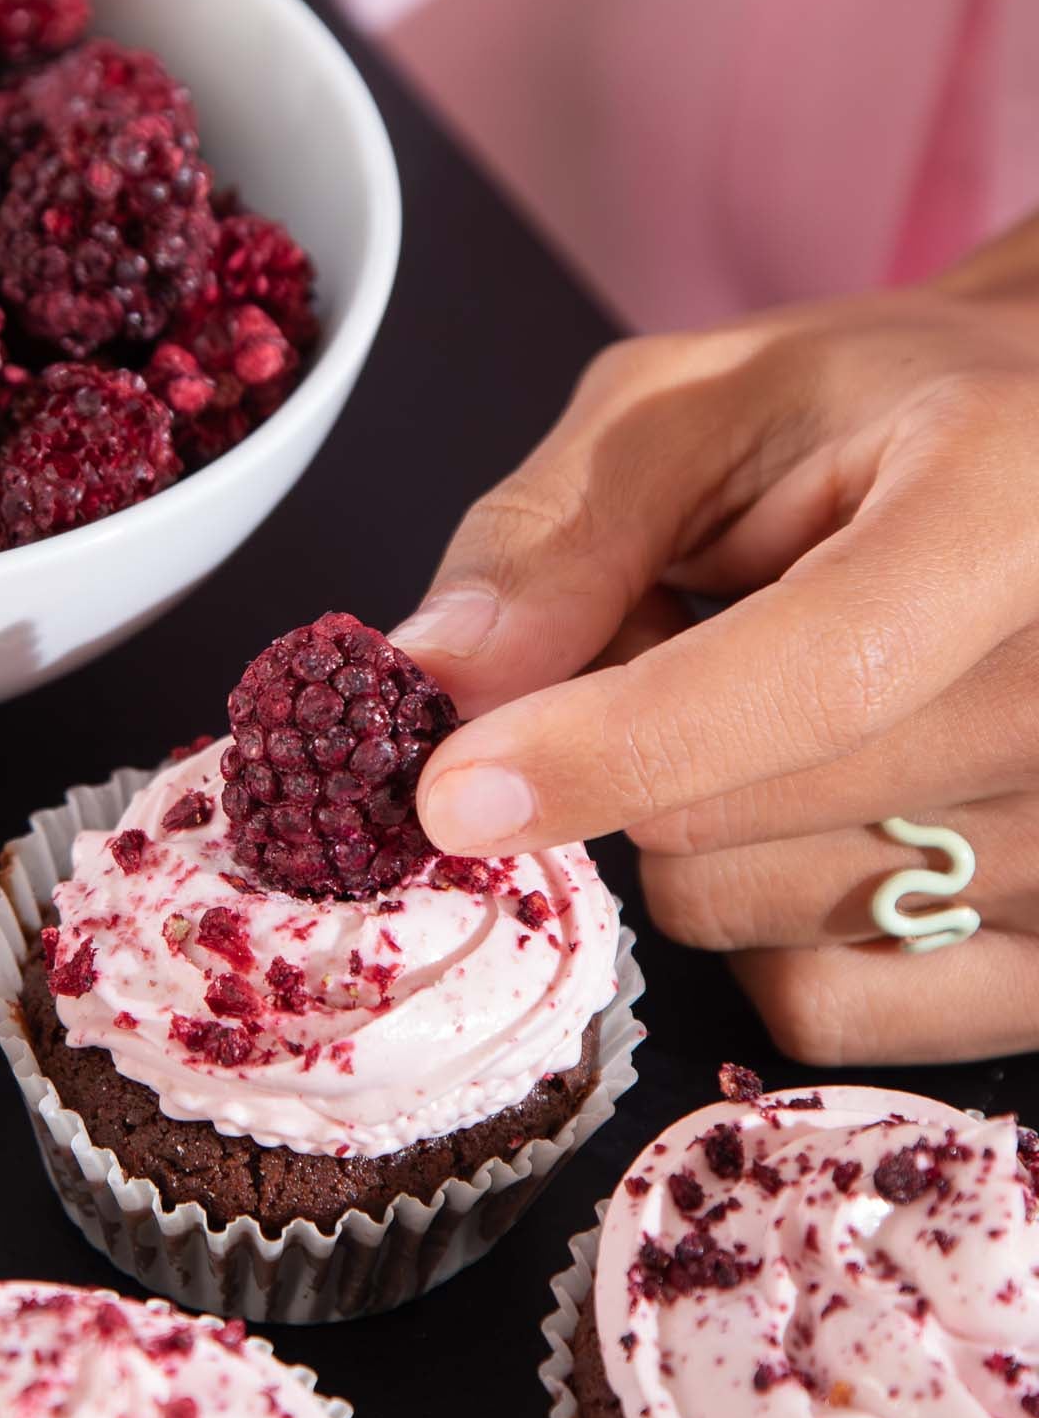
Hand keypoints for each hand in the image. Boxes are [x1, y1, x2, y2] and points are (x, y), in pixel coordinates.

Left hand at [392, 231, 1038, 1065]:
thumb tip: (438, 677)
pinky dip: (751, 927)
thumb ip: (558, 532)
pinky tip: (799, 815)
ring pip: (757, 921)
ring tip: (750, 713)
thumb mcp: (686, 410)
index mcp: (1010, 504)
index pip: (819, 679)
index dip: (615, 746)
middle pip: (743, 824)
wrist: (1022, 465)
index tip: (452, 791)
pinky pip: (824, 1007)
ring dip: (679, 832)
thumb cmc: (853, 422)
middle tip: (664, 647)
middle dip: (617, 753)